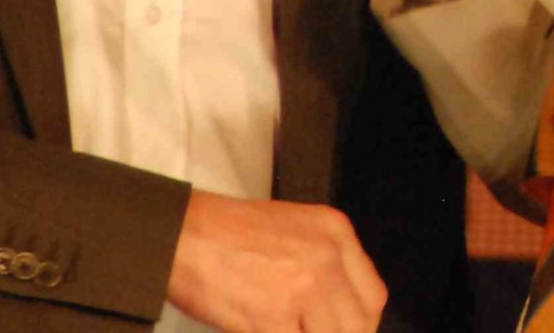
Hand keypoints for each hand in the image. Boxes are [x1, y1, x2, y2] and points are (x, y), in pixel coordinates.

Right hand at [166, 191, 383, 332]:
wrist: (181, 234)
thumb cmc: (228, 234)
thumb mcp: (294, 231)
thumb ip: (323, 266)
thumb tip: (333, 315)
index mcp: (336, 232)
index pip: (372, 297)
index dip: (360, 327)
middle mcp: (327, 257)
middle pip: (358, 325)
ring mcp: (303, 287)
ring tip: (286, 330)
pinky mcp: (273, 316)